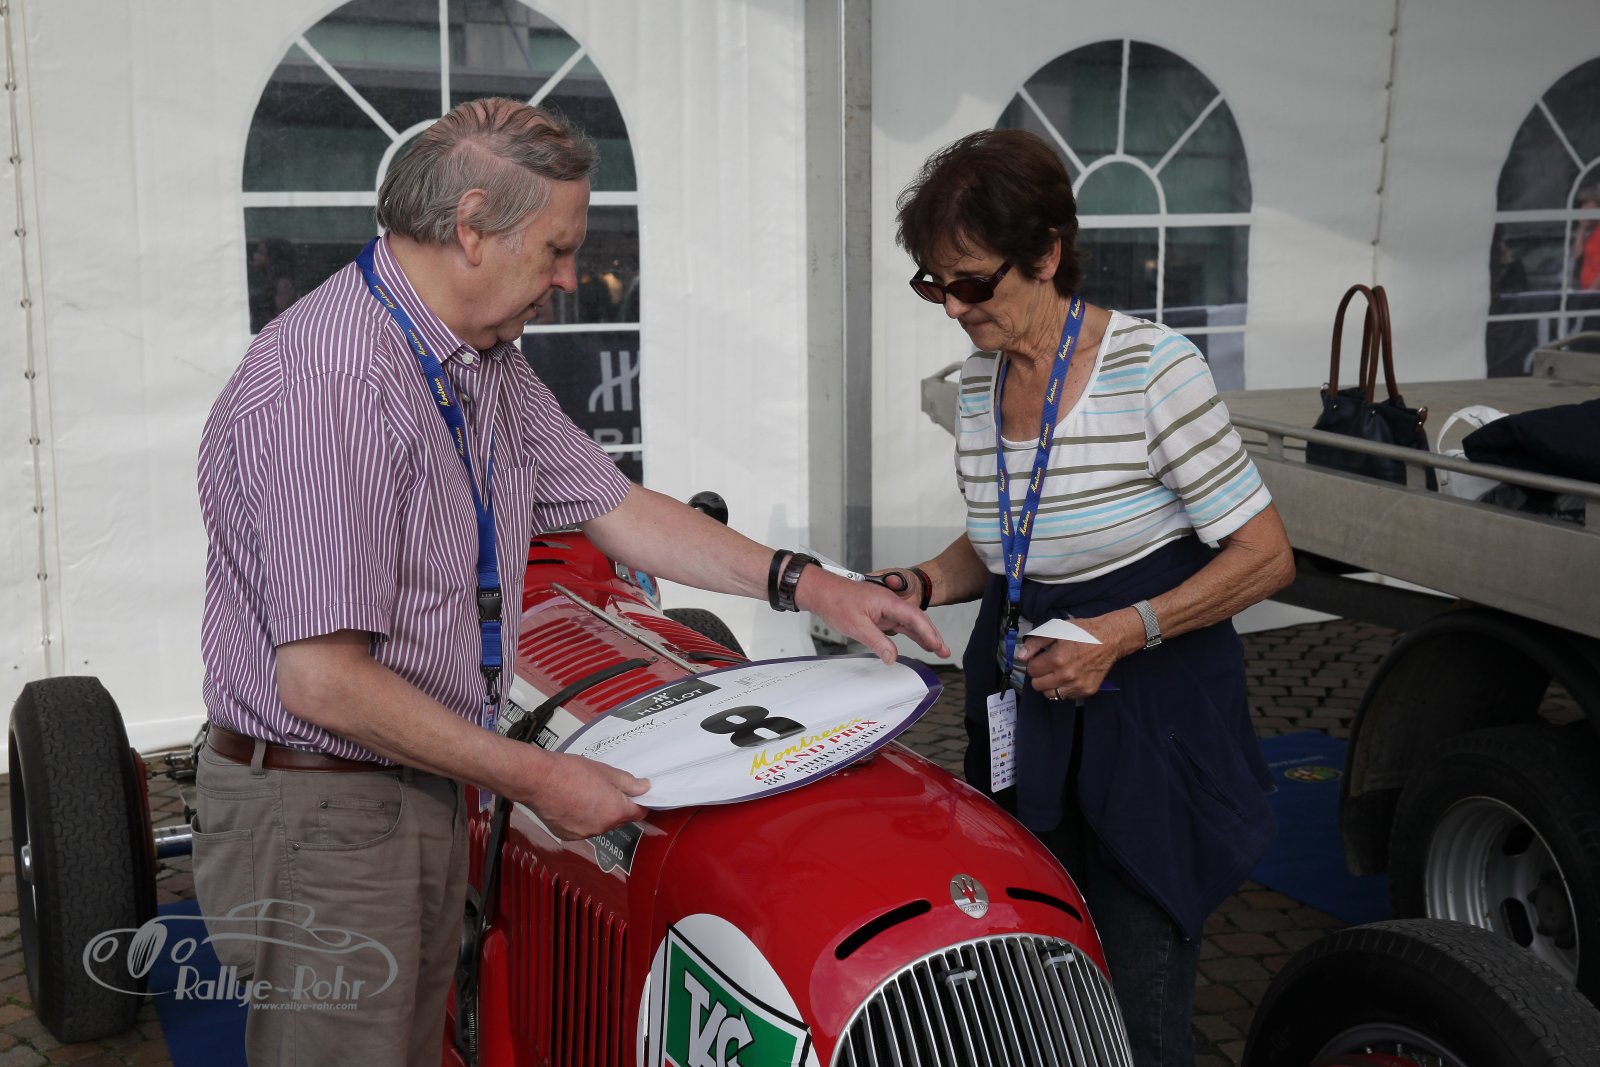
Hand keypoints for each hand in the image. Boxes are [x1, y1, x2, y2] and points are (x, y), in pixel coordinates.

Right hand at [522, 751, 648, 840]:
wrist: (538, 779)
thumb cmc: (569, 772)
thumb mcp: (606, 771)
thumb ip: (629, 783)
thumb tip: (644, 788)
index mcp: (615, 811)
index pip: (639, 813)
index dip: (639, 802)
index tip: (635, 794)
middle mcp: (602, 828)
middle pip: (619, 819)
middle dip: (617, 806)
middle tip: (605, 787)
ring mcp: (584, 834)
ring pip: (600, 824)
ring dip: (598, 812)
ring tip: (584, 792)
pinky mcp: (568, 835)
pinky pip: (583, 828)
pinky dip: (581, 818)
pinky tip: (572, 802)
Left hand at [796, 568, 949, 663]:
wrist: (821, 591)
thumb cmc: (836, 601)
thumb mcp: (857, 626)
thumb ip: (877, 642)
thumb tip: (892, 657)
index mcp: (888, 601)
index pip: (914, 617)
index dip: (928, 632)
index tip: (938, 645)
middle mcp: (890, 603)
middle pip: (917, 619)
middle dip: (932, 635)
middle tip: (944, 650)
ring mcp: (885, 608)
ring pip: (909, 622)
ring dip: (923, 635)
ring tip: (937, 649)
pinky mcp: (879, 613)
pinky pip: (899, 624)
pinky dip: (910, 633)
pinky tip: (916, 642)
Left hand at [1015, 611, 1138, 700]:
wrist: (1109, 639)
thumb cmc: (1082, 632)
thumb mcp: (1056, 630)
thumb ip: (1036, 643)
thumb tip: (1021, 656)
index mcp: (1057, 659)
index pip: (1032, 670)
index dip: (1034, 663)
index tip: (1041, 658)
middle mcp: (1067, 675)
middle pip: (1037, 685)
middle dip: (1040, 674)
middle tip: (1049, 665)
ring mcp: (1078, 685)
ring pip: (1049, 694)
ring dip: (1049, 684)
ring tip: (1057, 672)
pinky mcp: (1087, 691)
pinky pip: (1065, 697)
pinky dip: (1063, 689)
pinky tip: (1070, 676)